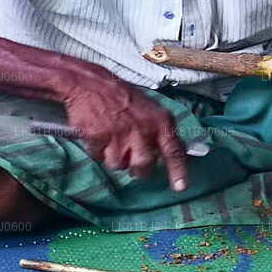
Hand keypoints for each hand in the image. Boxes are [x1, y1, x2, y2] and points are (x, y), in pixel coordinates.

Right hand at [60, 71, 188, 190]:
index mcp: (160, 121)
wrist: (90, 83)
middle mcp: (143, 129)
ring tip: (111, 138)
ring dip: (113, 157)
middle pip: (143, 167)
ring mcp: (120, 134)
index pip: (174, 150)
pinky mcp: (99, 137)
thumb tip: (177, 154)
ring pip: (118, 165)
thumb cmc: (124, 98)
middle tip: (130, 157)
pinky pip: (99, 157)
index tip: (180, 188)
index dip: (178, 171)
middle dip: (136, 168)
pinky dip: (97, 150)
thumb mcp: (151, 110)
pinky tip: (98, 134)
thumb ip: (162, 132)